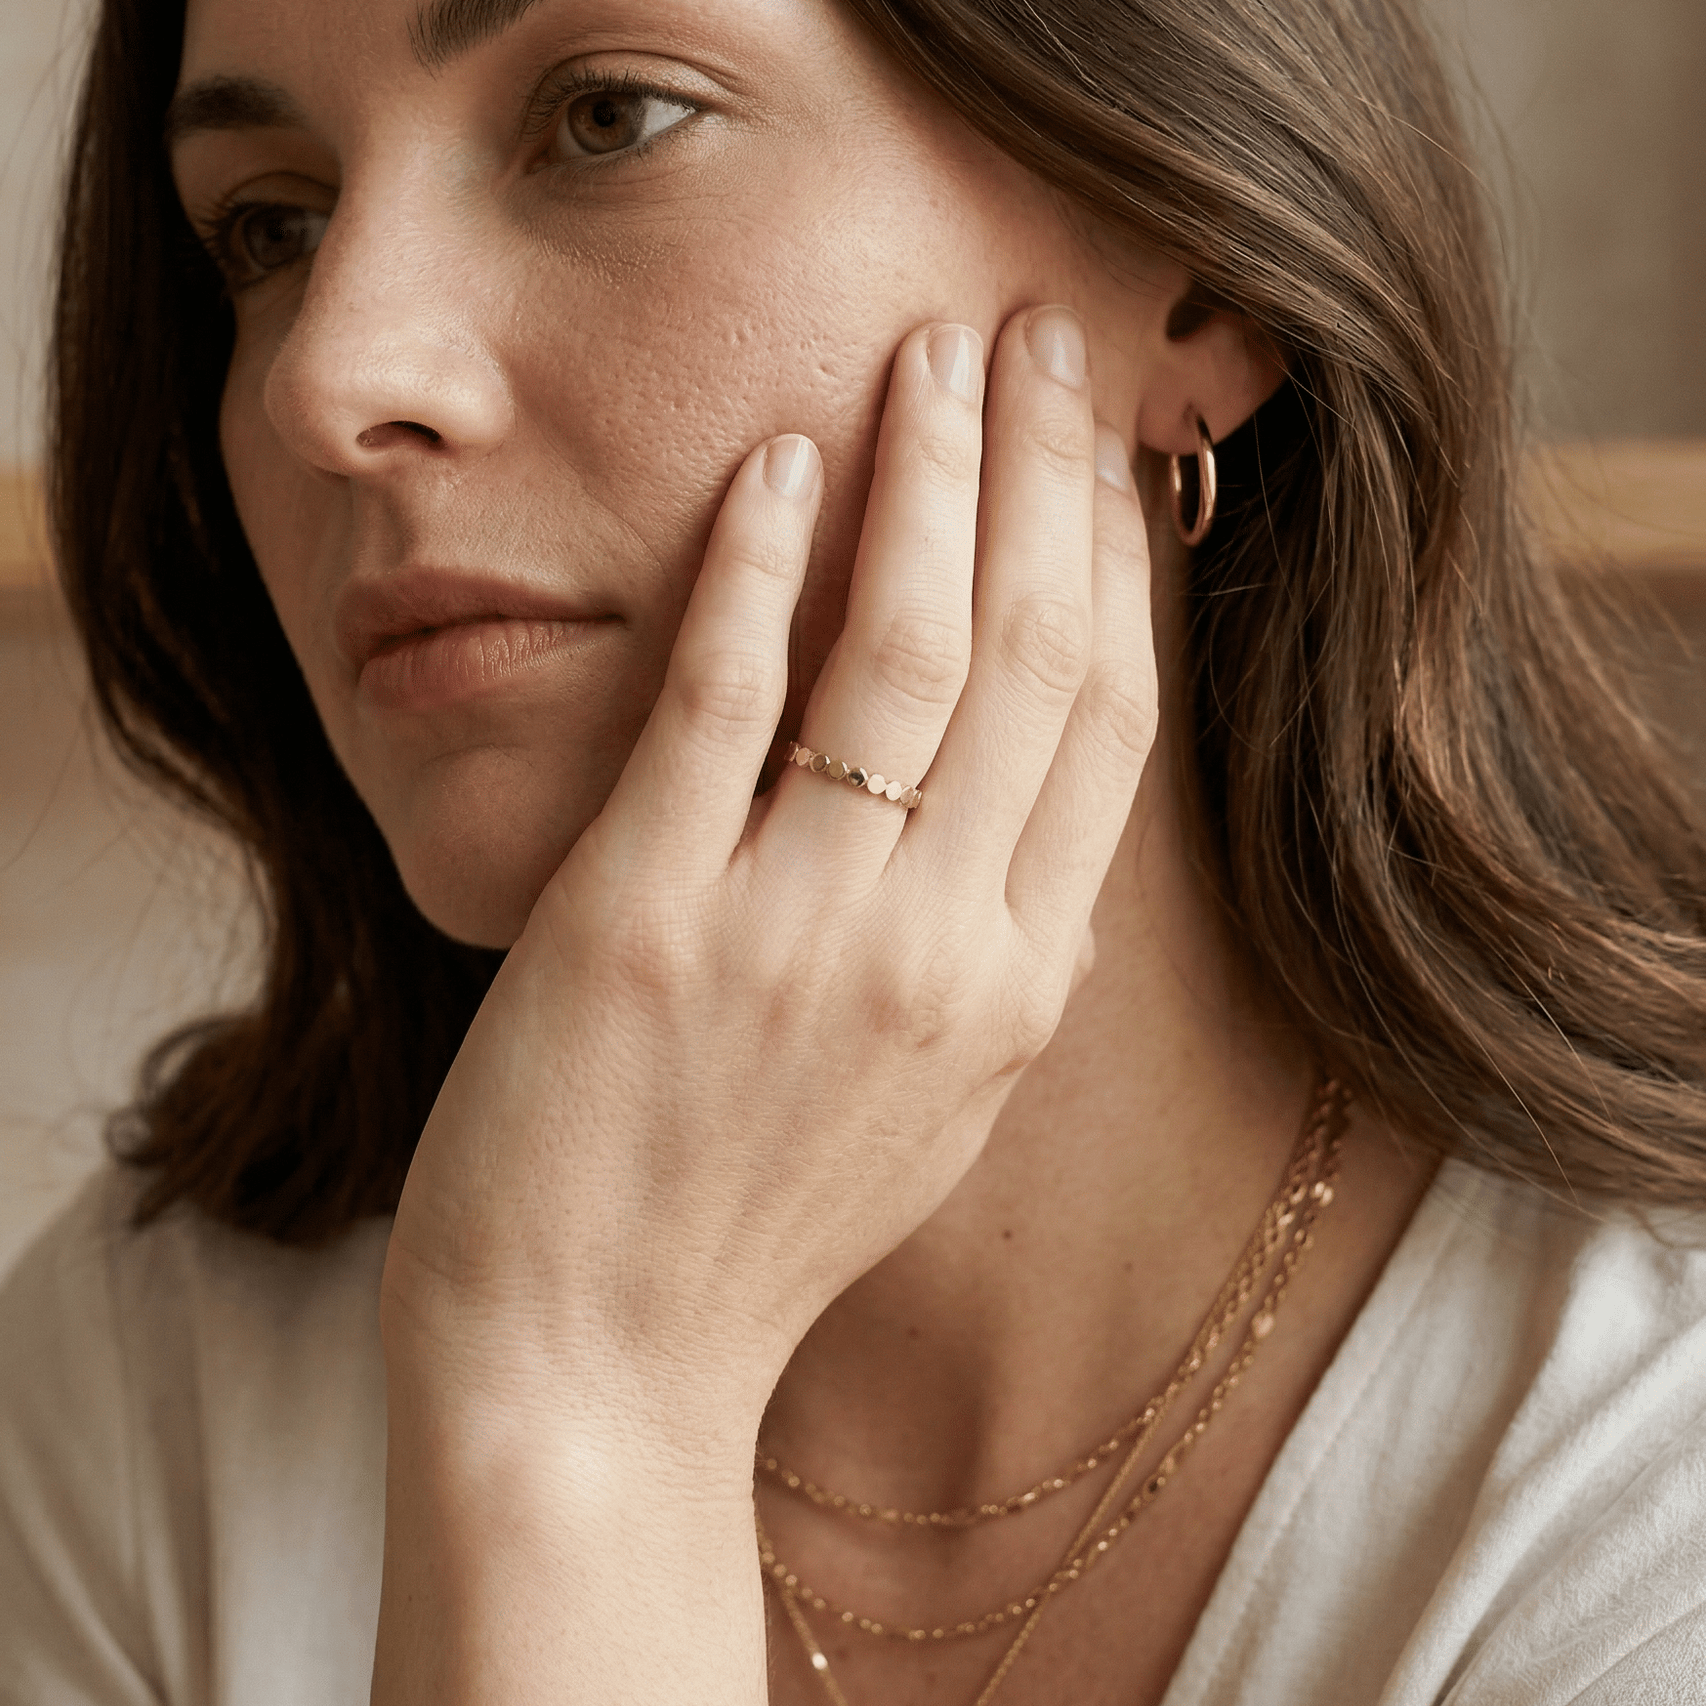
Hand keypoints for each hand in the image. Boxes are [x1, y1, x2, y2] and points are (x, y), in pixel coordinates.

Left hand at [382, 304, 1156, 1462]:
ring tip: (927, 352)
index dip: (1108, 558)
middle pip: (1025, 655)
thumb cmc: (746, 1230)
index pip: (1103, 720)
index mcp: (1015, 987)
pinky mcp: (644, 922)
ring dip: (925, 481)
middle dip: (1038, 472)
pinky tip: (774, 463)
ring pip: (900, 655)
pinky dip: (753, 570)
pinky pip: (723, 707)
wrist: (597, 1375)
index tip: (1097, 443)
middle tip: (1030, 330)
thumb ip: (981, 947)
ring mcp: (793, 933)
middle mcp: (935, 950)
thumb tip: (1009, 794)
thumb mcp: (925, 1101)